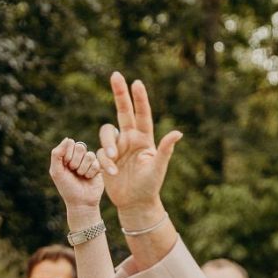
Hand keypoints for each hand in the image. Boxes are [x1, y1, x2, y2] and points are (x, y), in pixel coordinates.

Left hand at [49, 137, 103, 215]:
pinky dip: (90, 173)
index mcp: (66, 155)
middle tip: (74, 172)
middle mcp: (77, 156)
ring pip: (89, 155)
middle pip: (80, 147)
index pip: (70, 143)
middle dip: (75, 162)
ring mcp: (88, 161)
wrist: (80, 202)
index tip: (65, 167)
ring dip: (83, 169)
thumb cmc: (67, 187)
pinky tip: (88, 178)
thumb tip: (67, 139)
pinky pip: (96, 163)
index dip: (68, 155)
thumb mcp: (56, 172)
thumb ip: (57, 154)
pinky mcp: (98, 166)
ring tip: (81, 176)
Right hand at [97, 72, 182, 227]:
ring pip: (106, 132)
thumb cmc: (150, 186)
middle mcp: (130, 139)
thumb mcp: (158, 168)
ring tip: (112, 158)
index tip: (136, 82)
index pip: (142, 114)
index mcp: (144, 138)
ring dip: (108, 143)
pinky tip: (112, 173)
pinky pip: (100, 153)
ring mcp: (117, 148)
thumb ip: (165, 150)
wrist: (135, 203)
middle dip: (119, 93)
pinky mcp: (105, 159)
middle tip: (115, 74)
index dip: (139, 98)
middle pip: (123, 111)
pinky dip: (104, 162)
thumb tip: (178, 133)